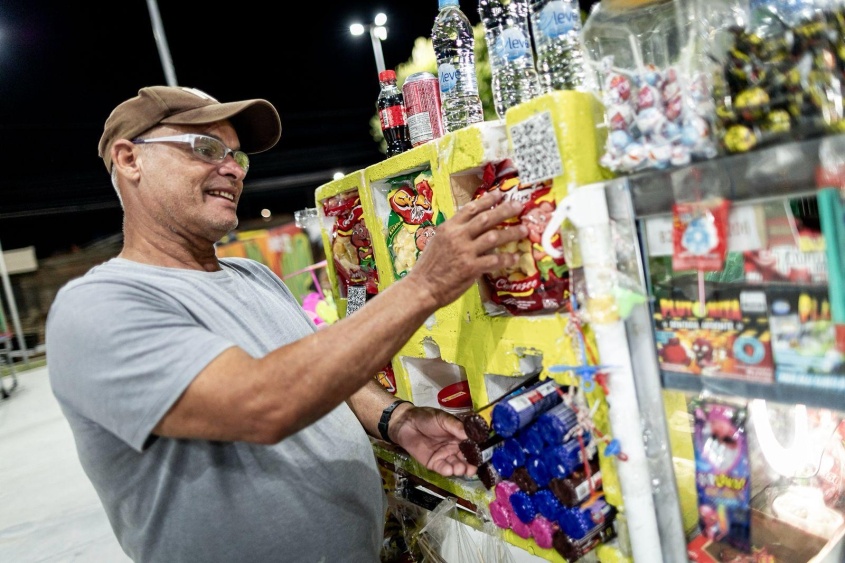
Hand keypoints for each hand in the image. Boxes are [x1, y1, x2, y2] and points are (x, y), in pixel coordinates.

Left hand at [390, 405, 476, 477]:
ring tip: (461, 469)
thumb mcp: (443, 419)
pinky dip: (447, 470)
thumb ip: (456, 427)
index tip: (483, 456)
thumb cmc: (426, 418)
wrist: (405, 423)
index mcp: (460, 435)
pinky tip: (449, 469)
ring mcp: (445, 456)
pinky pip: (443, 469)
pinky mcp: (434, 463)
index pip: (472, 445)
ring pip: (457, 465)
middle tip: (472, 469)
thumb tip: (472, 435)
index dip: (478, 451)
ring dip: (460, 469)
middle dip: (471, 465)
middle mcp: (455, 447)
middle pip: (467, 458)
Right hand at [405, 190, 526, 307]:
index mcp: (448, 228)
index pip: (470, 208)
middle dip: (505, 210)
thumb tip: (473, 230)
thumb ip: (455, 234)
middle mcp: (458, 236)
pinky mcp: (471, 267)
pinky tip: (515, 257)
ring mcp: (465, 251)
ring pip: (494, 236)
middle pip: (486, 218)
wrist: (422, 288)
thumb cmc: (428, 268)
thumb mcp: (438, 242)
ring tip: (524, 230)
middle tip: (519, 206)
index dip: (487, 200)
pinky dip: (507, 258)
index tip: (500, 194)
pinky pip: (494, 260)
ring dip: (511, 233)